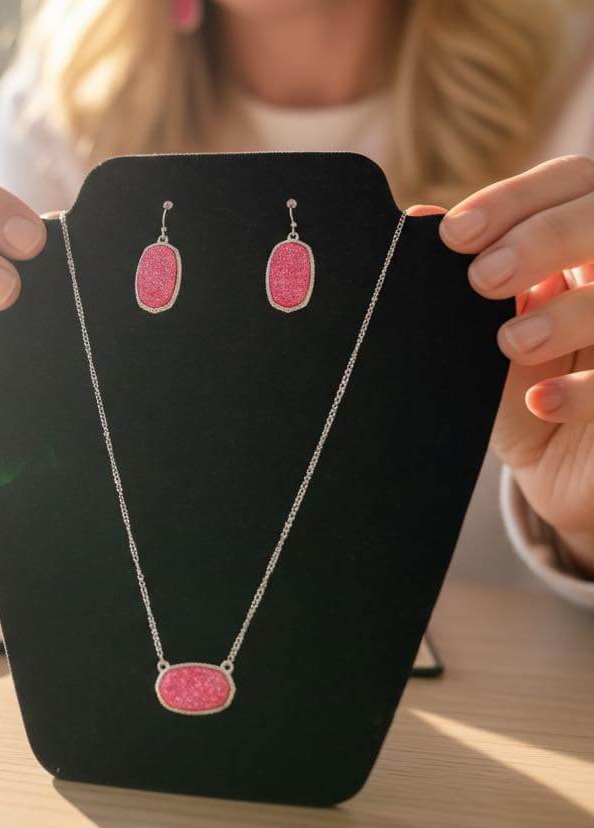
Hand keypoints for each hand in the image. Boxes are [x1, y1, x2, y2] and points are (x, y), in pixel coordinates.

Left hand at [437, 154, 593, 572]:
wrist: (566, 474)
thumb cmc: (525, 391)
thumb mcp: (482, 341)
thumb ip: (462, 289)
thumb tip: (421, 221)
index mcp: (587, 241)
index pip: (570, 183)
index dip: (516, 198)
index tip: (456, 234)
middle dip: (544, 239)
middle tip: (485, 279)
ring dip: (570, 312)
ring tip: (513, 343)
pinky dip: (586, 390)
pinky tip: (544, 401)